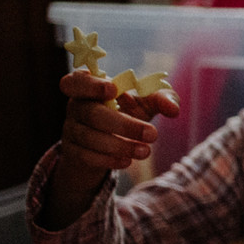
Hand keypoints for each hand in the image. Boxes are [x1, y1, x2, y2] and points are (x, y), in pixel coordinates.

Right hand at [56, 69, 179, 174]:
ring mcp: (71, 130)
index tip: (114, 90)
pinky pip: (86, 156)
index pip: (75, 82)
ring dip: (120, 146)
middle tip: (153, 134)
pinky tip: (128, 161)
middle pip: (91, 113)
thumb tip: (173, 109)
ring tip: (146, 151)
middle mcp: (75, 107)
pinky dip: (109, 160)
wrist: (109, 145)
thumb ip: (160, 100)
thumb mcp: (145, 104)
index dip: (91, 85)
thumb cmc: (128, 114)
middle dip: (124, 125)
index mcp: (88, 88)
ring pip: (89, 137)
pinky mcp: (73, 152)